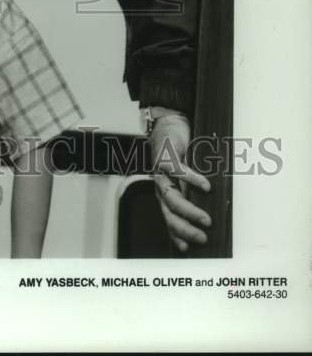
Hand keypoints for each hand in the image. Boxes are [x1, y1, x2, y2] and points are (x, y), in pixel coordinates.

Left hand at [149, 113, 211, 252]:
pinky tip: (206, 187)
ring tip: (206, 220)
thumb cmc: (180, 154)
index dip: (176, 233)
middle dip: (184, 228)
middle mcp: (161, 185)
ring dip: (189, 210)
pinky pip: (177, 170)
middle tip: (202, 238)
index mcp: (165, 193)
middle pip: (168, 212)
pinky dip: (192, 179)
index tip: (187, 249)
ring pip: (171, 196)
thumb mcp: (184, 178)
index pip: (168, 218)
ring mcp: (161, 172)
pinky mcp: (165, 156)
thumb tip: (212, 213)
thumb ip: (192, 194)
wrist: (169, 126)